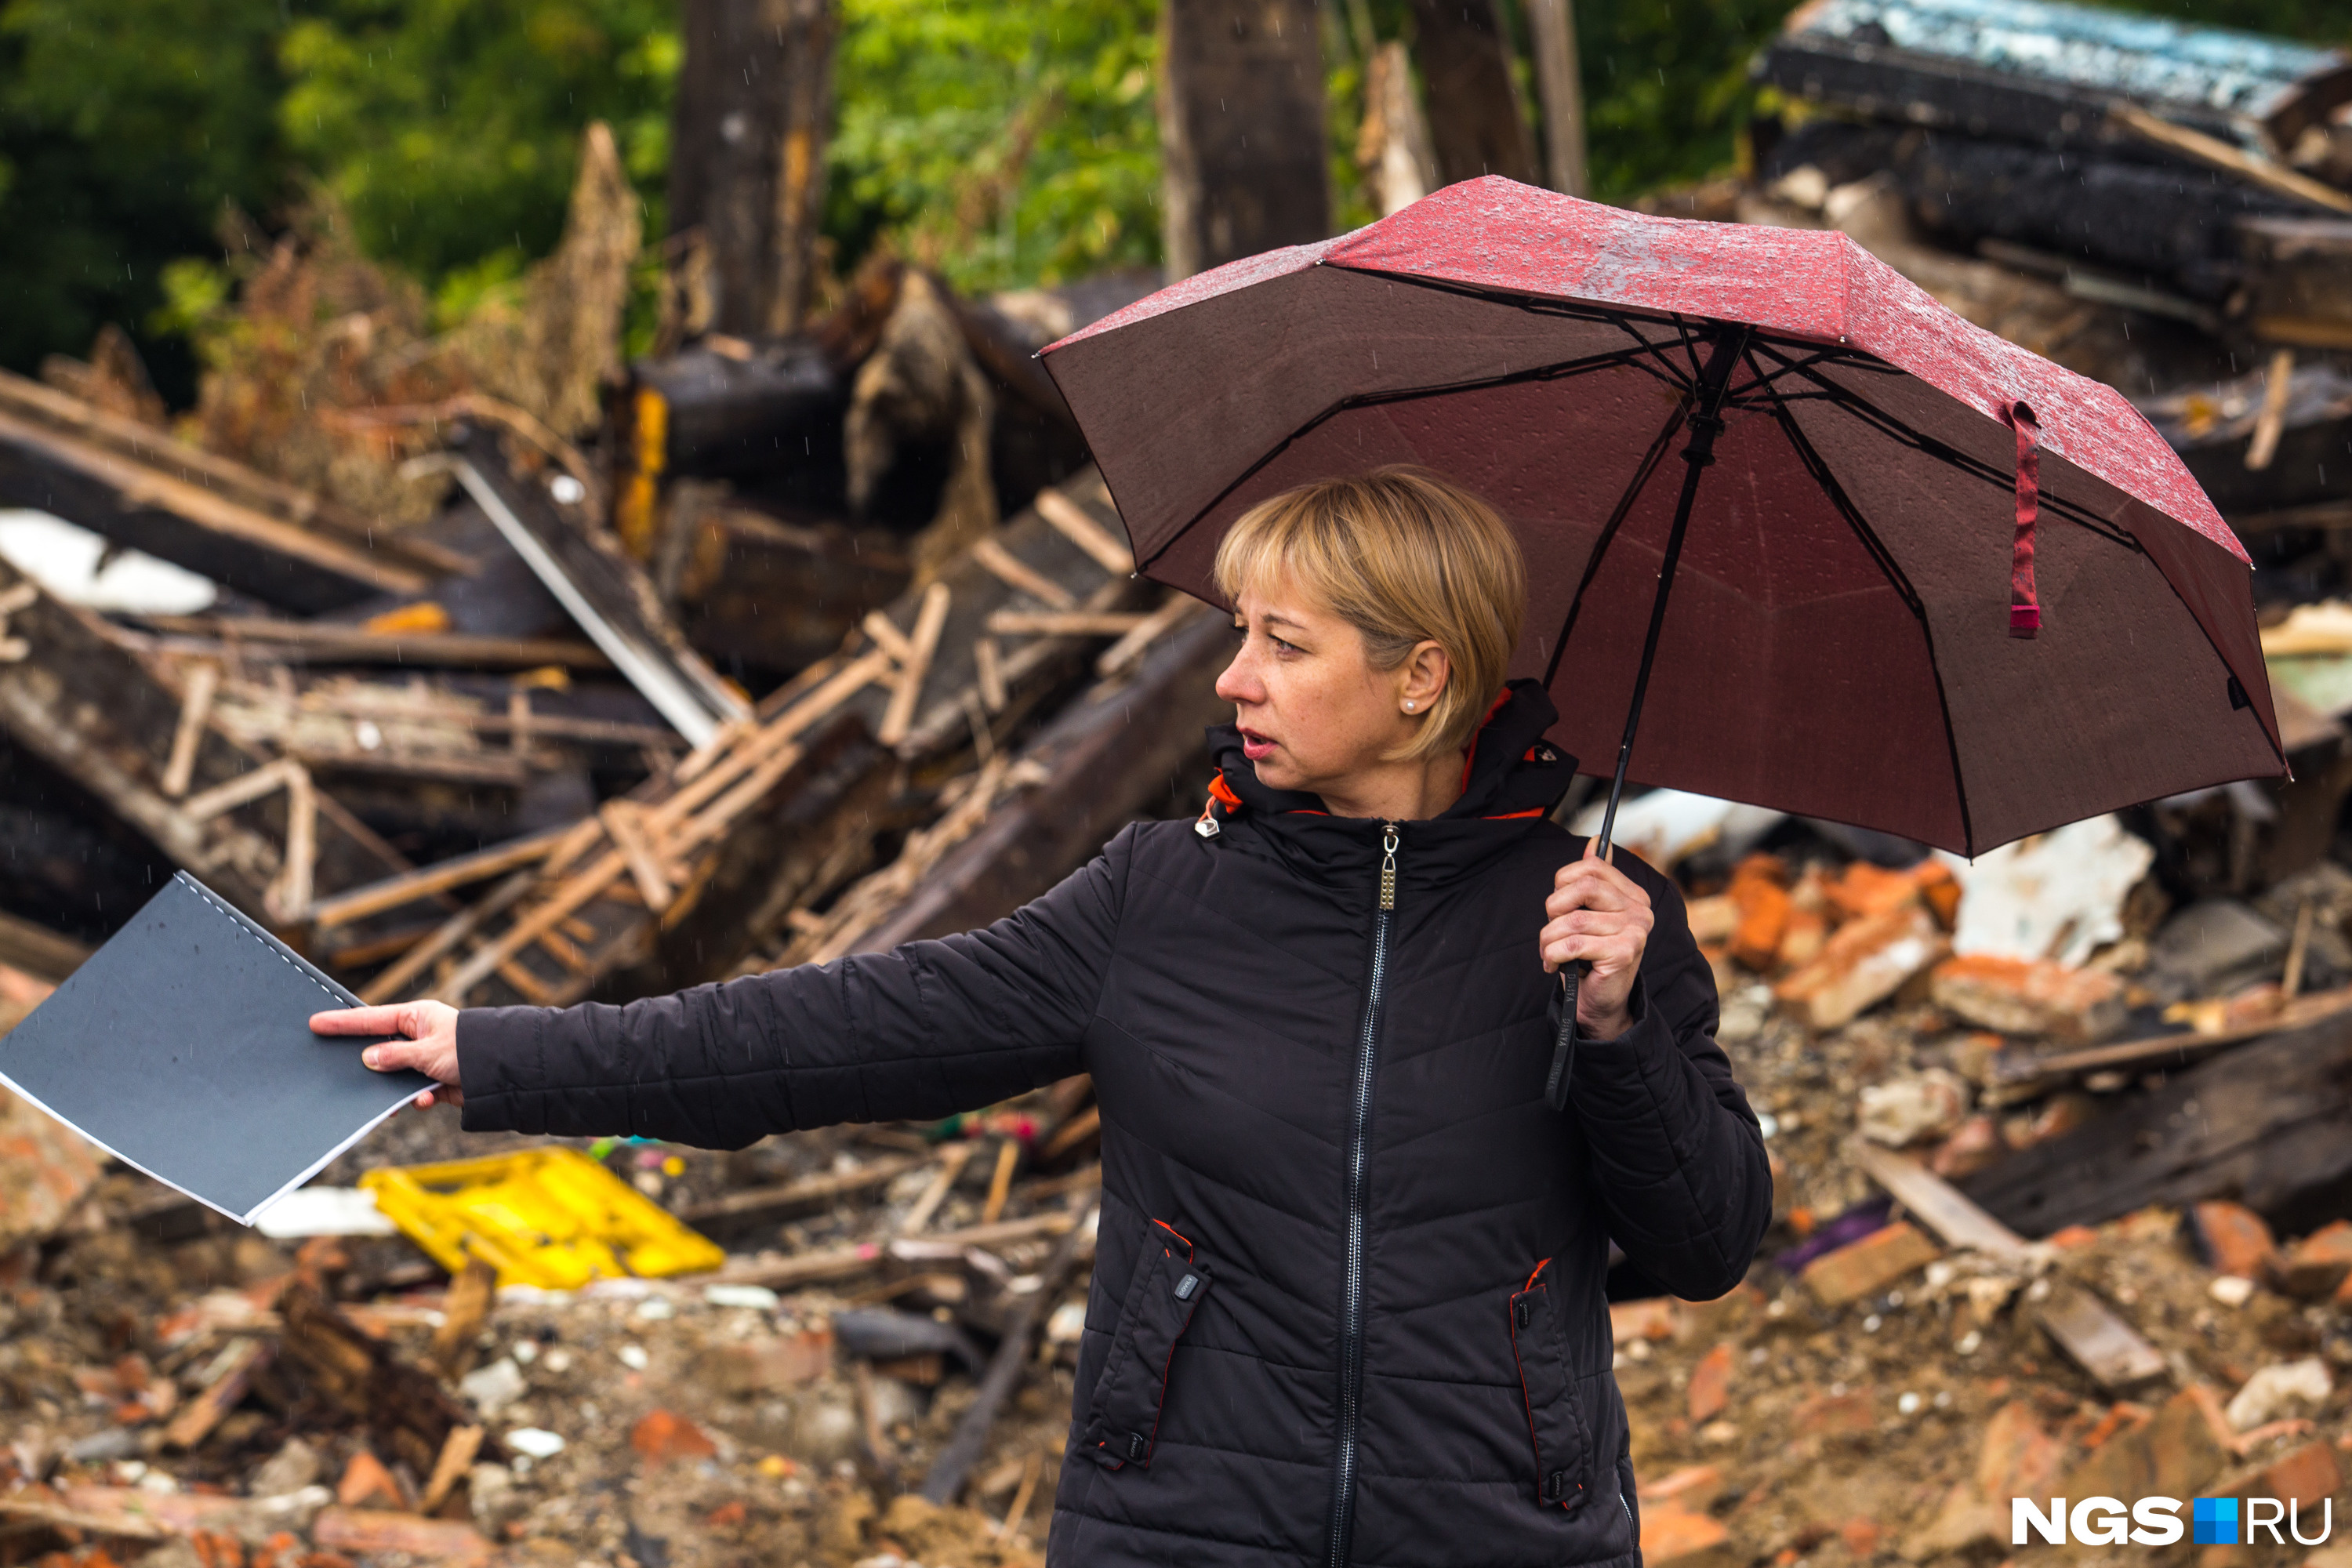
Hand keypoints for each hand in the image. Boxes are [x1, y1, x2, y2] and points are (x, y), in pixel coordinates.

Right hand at [311, 1000, 462, 1108]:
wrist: (505, 1075)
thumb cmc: (470, 1050)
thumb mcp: (427, 1051)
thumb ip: (394, 1056)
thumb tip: (368, 1059)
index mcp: (416, 1017)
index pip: (371, 1019)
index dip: (343, 1023)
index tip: (315, 1023)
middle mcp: (418, 1036)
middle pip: (380, 1049)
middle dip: (368, 1065)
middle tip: (341, 1074)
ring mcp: (425, 1059)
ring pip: (394, 1075)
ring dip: (394, 1090)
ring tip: (392, 1101)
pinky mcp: (434, 1081)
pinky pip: (412, 1091)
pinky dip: (416, 1098)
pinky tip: (425, 1101)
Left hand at [1539, 838, 1653, 1036]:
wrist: (1601, 1002)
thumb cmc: (1590, 957)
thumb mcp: (1588, 915)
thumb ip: (1592, 881)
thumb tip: (1594, 843)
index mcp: (1633, 895)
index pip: (1591, 867)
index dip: (1563, 884)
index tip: (1558, 906)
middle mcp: (1640, 910)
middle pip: (1582, 888)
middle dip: (1554, 910)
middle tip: (1551, 931)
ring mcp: (1635, 931)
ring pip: (1572, 920)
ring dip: (1549, 939)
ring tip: (1549, 952)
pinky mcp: (1624, 953)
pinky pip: (1572, 944)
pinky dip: (1553, 954)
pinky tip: (1554, 964)